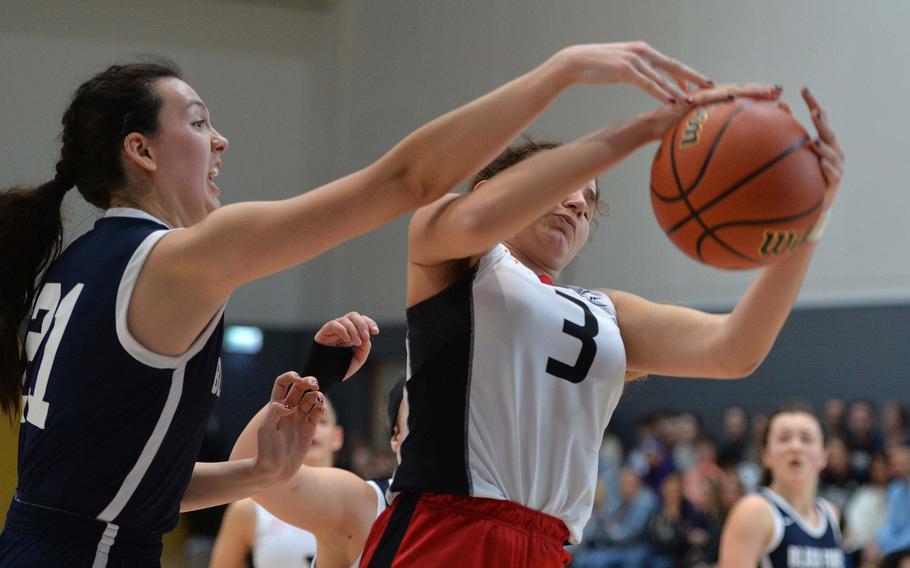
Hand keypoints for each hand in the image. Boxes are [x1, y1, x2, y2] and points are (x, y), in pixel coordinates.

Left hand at [253, 372, 325, 482]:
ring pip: (311, 399)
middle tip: (314, 384)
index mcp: (276, 406)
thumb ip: (276, 412)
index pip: (282, 384)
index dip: (290, 376)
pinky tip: (320, 409)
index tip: (297, 378)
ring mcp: (300, 419)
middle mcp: (289, 410)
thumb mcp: (266, 429)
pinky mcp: (309, 428)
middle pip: (300, 388)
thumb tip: (290, 406)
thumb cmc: (266, 450)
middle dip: (308, 382)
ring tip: (317, 400)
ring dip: (316, 395)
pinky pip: (317, 412)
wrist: (274, 470)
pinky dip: (321, 407)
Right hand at [314, 311, 378, 378]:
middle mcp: (342, 329)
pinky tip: (346, 340)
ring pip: (345, 319)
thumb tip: (367, 337)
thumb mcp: (358, 359)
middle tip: (365, 337)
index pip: (361, 320)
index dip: (369, 322)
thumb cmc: (341, 369)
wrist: (326, 377)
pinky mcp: (323, 333)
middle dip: (362, 325)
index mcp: (351, 334)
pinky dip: (342, 330)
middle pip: (353, 315)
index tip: (376, 332)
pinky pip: (333, 325)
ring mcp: (332, 330)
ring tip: (357, 343)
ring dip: (354, 330)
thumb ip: (364, 348)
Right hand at [555, 41, 711, 102]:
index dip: (686, 74)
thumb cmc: (595, 65)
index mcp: (643, 50)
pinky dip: (661, 93)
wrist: (574, 61)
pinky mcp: (625, 70)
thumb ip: (634, 69)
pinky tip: (671, 101)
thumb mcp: (619, 65)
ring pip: (662, 77)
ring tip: (693, 101)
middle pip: (673, 66)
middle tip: (710, 87)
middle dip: (693, 77)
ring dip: (679, 90)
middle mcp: (642, 52)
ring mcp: (634, 60)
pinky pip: (647, 84)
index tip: (700, 83)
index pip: (670, 63)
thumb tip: (643, 78)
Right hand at [640, 82, 783, 140]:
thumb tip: (724, 149)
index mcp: (714, 102)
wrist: (652, 125)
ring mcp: (703, 97)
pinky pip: (711, 99)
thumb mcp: (696, 134)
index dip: (757, 93)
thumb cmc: (673, 132)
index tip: (776, 96)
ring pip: (731, 91)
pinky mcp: (692, 101)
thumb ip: (710, 135)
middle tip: (780, 89)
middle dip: (761, 89)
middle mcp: (711, 96)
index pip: (740, 95)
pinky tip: (736, 97)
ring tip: (769, 91)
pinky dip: (723, 97)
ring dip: (750, 90)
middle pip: (740, 90)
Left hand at [799, 87, 844, 207]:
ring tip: (814, 142)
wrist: (811, 203)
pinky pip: (833, 174)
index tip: (803, 89)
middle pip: (829, 133)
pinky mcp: (835, 182)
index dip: (814, 103)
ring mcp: (837, 167)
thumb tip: (779, 103)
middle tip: (813, 112)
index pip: (821, 119)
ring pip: (833, 154)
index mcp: (825, 141)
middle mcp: (834, 151)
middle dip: (822, 123)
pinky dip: (827, 168)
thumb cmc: (804, 173)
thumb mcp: (796, 150)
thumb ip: (789, 129)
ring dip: (824, 147)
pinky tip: (821, 164)